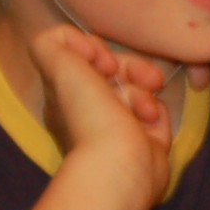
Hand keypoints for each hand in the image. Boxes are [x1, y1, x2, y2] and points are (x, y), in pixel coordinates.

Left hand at [29, 25, 169, 209]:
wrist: (120, 166)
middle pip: (115, 70)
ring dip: (144, 92)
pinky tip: (151, 123)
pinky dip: (156, 112)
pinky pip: (157, 110)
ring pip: (138, 87)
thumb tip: (79, 43)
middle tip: (144, 76)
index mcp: (65, 94)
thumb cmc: (88, 116)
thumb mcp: (57, 67)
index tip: (101, 60)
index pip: (83, 56)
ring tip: (145, 109)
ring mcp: (120, 125)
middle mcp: (90, 109)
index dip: (96, 50)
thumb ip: (52, 43)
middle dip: (131, 67)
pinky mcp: (147, 139)